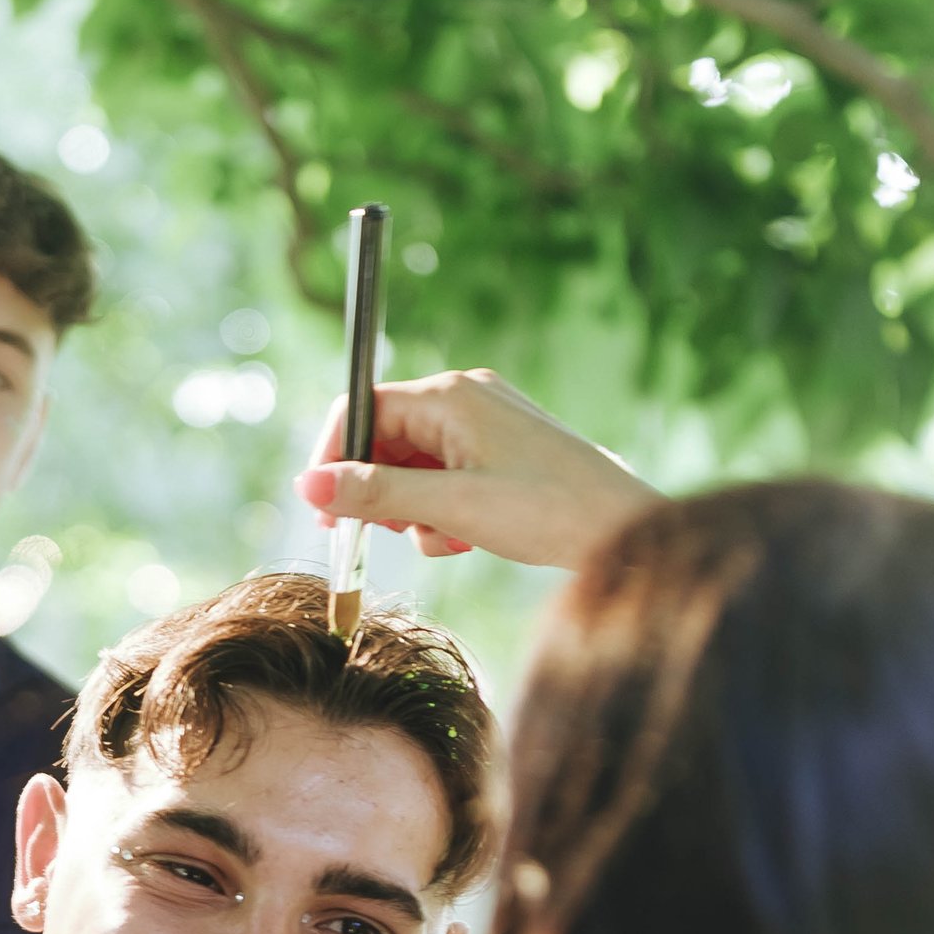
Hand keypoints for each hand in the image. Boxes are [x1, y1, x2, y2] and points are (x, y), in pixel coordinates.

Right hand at [296, 368, 656, 570]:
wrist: (624, 530)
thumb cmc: (547, 511)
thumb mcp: (451, 506)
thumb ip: (377, 494)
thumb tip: (309, 485)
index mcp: (450, 396)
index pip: (362, 410)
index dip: (334, 460)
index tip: (324, 510)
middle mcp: (465, 400)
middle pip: (385, 440)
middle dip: (380, 492)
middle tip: (391, 532)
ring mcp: (485, 425)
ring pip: (413, 465)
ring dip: (414, 509)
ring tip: (446, 537)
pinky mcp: (500, 453)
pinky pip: (445, 476)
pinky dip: (443, 511)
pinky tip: (467, 536)